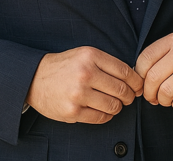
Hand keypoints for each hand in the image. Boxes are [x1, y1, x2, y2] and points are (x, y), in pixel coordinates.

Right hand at [25, 46, 143, 123]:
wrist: (34, 78)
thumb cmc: (63, 66)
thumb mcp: (84, 54)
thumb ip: (107, 63)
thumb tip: (134, 78)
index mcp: (90, 56)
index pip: (125, 71)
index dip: (136, 82)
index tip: (138, 86)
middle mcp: (85, 74)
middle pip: (122, 90)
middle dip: (129, 96)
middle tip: (128, 97)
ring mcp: (78, 94)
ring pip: (114, 106)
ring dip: (118, 107)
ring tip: (113, 103)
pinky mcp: (73, 111)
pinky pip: (101, 118)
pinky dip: (106, 116)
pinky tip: (102, 110)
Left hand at [135, 33, 172, 110]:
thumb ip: (156, 59)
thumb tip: (134, 78)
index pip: (145, 58)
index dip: (139, 76)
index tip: (142, 84)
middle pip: (153, 77)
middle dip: (149, 92)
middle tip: (152, 97)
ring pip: (165, 92)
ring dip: (163, 100)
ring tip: (167, 98)